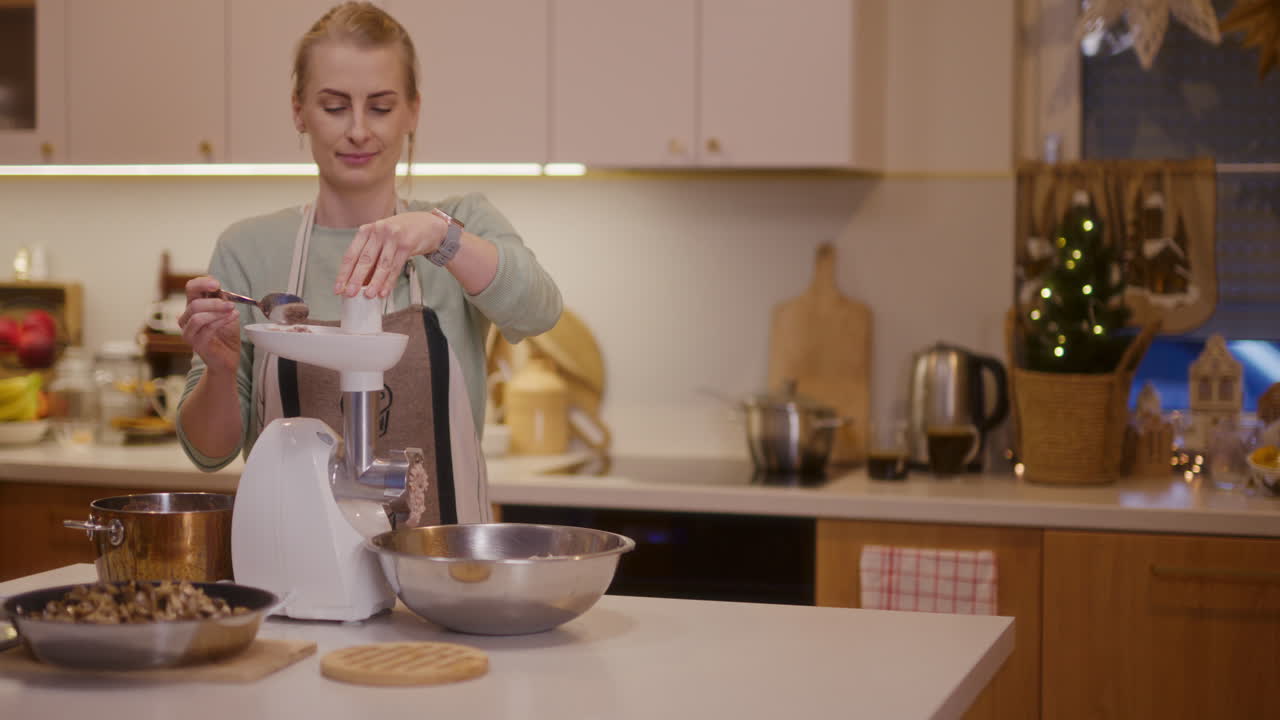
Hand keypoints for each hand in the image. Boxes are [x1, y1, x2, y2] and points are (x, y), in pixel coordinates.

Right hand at [178, 276, 240, 376]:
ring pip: (197, 316)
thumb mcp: (226, 312)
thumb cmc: (226, 334)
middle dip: (215, 302)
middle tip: (231, 303)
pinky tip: (233, 316)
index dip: (201, 283)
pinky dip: (221, 320)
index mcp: (192, 307)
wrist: (228, 357)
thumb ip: (221, 299)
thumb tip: (218, 288)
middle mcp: (186, 319)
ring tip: (233, 310)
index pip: (190, 289)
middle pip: (194, 304)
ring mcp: (189, 333)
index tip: (216, 284)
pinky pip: (206, 328)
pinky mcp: (196, 344)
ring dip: (217, 311)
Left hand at [334, 211, 448, 298]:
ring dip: (374, 282)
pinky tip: (384, 292)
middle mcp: (378, 231)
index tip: (338, 289)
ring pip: (381, 264)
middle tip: (349, 294)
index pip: (351, 254)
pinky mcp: (407, 244)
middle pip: (364, 259)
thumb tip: (358, 283)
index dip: (344, 273)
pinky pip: (395, 266)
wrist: (427, 224)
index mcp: (366, 230)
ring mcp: (393, 237)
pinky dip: (389, 281)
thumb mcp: (381, 240)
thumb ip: (371, 257)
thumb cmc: (400, 235)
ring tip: (368, 296)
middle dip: (355, 279)